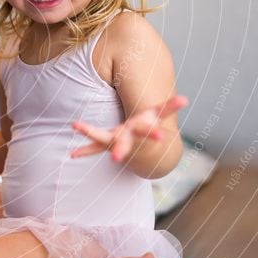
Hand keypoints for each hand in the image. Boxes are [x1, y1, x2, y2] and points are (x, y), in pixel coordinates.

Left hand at [71, 95, 188, 161]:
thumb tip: (186, 99)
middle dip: (121, 149)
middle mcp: (128, 136)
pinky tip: (72, 155)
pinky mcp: (106, 144)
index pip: (150, 126)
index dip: (155, 129)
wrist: (143, 151)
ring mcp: (116, 141)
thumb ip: (171, 108)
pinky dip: (85, 151)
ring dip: (90, 132)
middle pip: (124, 142)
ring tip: (75, 124)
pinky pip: (94, 147)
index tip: (163, 133)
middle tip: (114, 158)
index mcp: (141, 127)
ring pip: (102, 138)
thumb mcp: (159, 116)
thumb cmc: (148, 125)